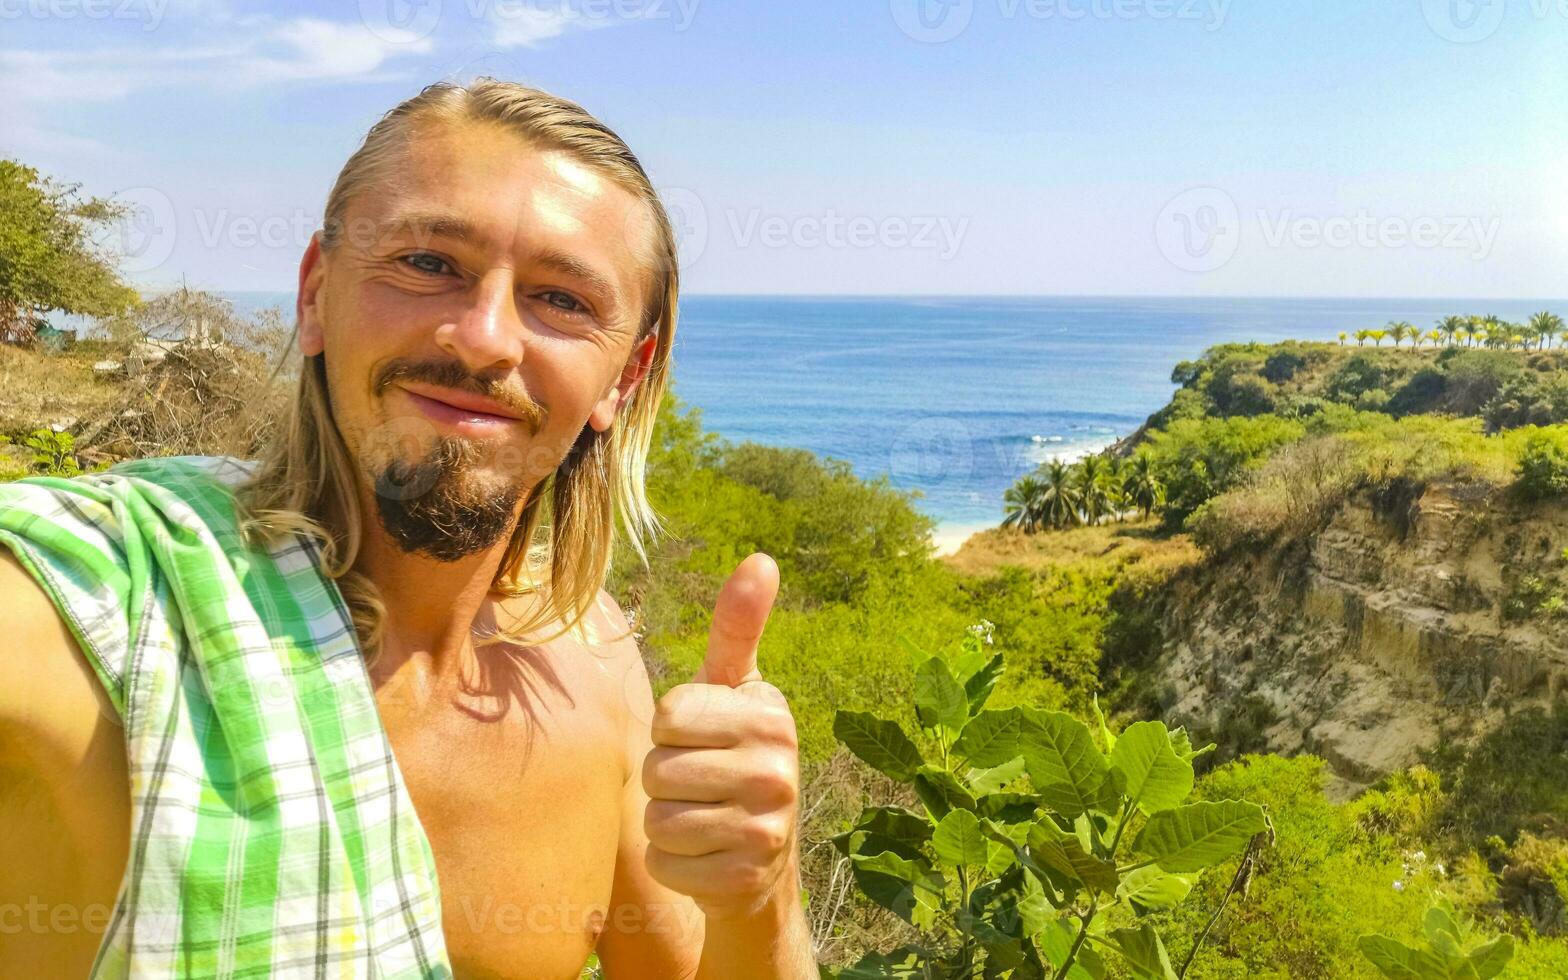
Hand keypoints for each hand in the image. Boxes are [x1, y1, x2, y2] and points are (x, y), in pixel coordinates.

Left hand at [642, 552, 800, 918]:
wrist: (762, 861)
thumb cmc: (733, 756)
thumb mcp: (735, 692)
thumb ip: (738, 627)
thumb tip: (761, 558)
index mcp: (771, 716)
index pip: (668, 713)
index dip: (670, 730)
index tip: (702, 739)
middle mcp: (778, 770)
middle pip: (656, 768)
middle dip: (663, 779)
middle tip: (700, 786)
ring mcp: (765, 830)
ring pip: (656, 817)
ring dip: (664, 823)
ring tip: (702, 820)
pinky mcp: (743, 880)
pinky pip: (663, 862)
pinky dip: (671, 864)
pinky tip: (704, 857)